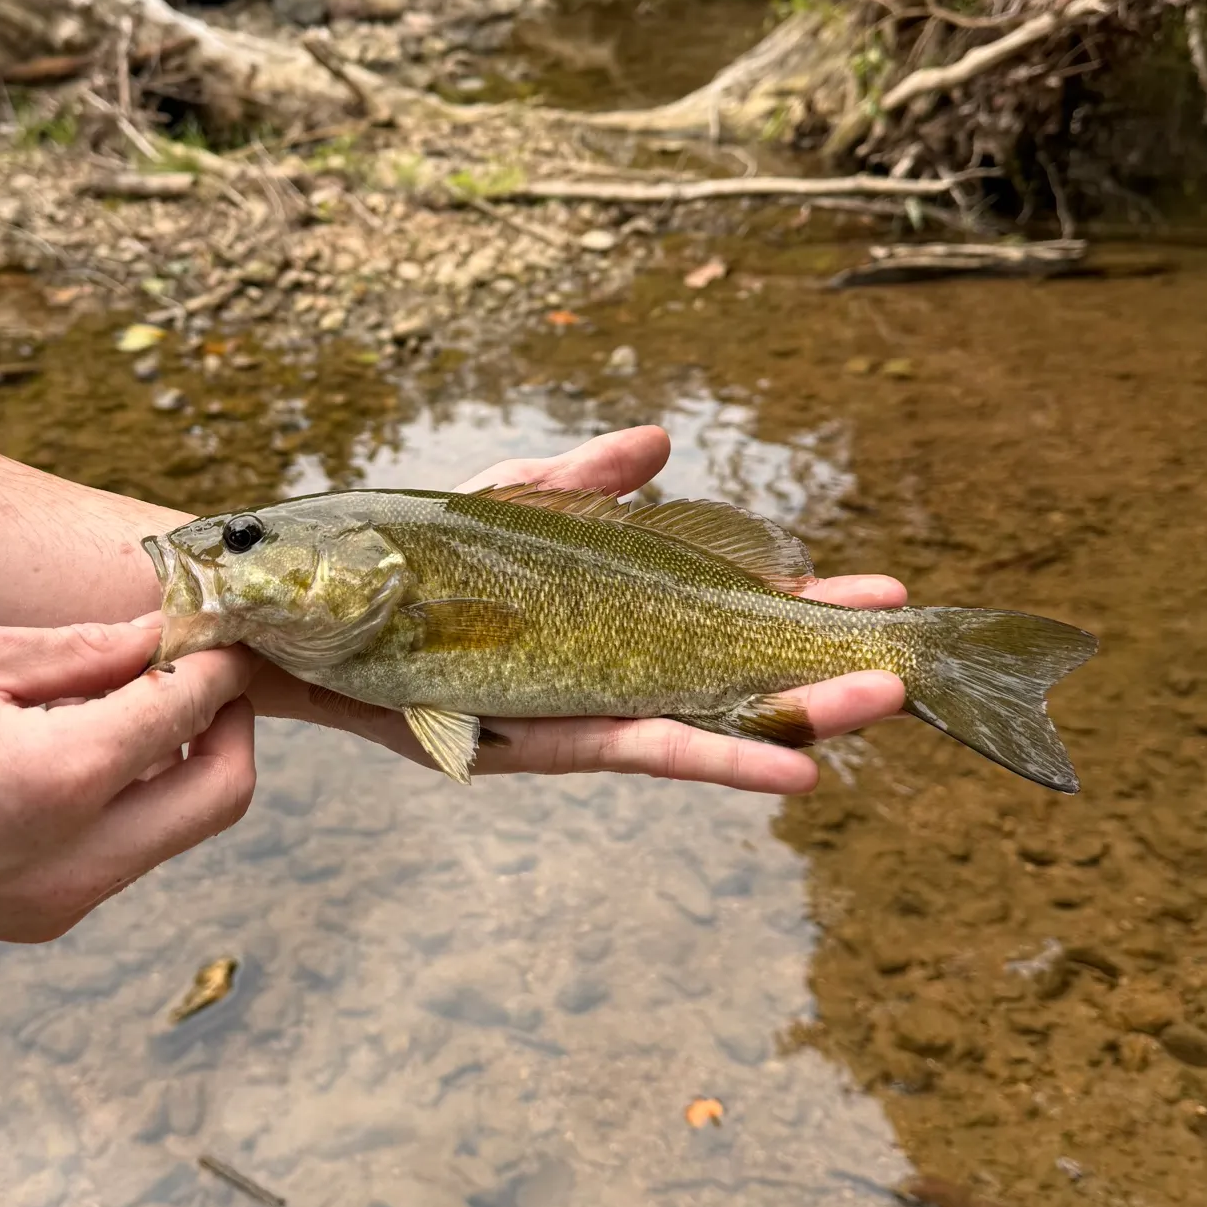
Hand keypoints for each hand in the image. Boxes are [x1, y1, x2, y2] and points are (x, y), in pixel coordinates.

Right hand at [0, 622, 254, 963]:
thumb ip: (78, 651)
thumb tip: (159, 632)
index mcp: (57, 781)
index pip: (190, 711)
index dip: (219, 663)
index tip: (221, 632)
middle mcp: (75, 860)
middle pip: (224, 794)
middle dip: (233, 725)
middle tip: (205, 673)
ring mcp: (59, 904)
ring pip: (181, 830)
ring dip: (189, 763)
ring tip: (146, 701)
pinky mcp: (37, 920)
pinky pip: (127, 855)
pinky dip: (141, 800)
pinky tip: (98, 751)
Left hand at [249, 425, 906, 792]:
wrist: (296, 605)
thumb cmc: (401, 557)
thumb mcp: (500, 507)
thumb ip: (580, 482)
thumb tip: (663, 442)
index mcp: (598, 623)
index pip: (715, 624)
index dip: (792, 618)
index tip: (876, 603)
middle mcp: (594, 677)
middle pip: (723, 683)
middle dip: (815, 674)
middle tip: (910, 669)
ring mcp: (566, 712)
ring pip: (698, 721)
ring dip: (789, 720)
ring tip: (876, 706)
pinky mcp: (524, 738)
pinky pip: (630, 747)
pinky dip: (709, 753)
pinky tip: (783, 763)